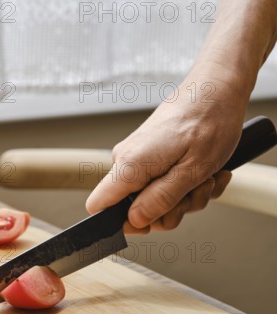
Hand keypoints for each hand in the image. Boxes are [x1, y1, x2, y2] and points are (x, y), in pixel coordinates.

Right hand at [86, 79, 244, 232]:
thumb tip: (135, 220)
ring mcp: (137, 158)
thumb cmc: (209, 121)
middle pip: (135, 208)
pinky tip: (207, 172)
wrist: (216, 89)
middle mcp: (126, 161)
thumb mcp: (193, 171)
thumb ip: (161, 199)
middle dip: (172, 209)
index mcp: (130, 165)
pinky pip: (163, 183)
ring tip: (208, 177)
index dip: (123, 223)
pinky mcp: (148, 155)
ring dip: (187, 196)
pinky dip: (188, 184)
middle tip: (198, 191)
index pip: (98, 205)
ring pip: (155, 198)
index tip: (153, 221)